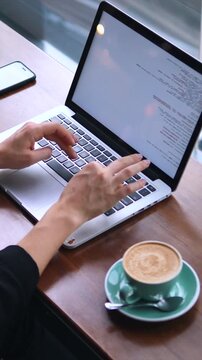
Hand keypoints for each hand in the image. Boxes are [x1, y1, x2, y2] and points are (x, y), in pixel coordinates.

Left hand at [0, 121, 76, 168]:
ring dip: (61, 142)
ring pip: (52, 133)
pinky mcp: (30, 134)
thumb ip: (45, 153)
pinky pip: (46, 135)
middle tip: (73, 151)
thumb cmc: (9, 156)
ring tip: (70, 151)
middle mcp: (33, 127)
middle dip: (66, 141)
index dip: (67, 135)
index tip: (73, 143)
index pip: (56, 128)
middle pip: (55, 131)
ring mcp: (32, 130)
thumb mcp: (30, 158)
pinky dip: (54, 141)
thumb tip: (52, 151)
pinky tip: (60, 147)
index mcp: (34, 130)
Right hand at [19, 153, 149, 273]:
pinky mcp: (114, 196)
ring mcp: (110, 184)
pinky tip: (143, 182)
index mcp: (93, 167)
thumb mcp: (77, 177)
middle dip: (132, 159)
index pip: (104, 164)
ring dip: (139, 167)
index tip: (108, 172)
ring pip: (128, 172)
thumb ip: (89, 172)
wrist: (71, 209)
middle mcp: (103, 173)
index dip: (106, 169)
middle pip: (121, 163)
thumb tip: (96, 172)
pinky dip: (137, 185)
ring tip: (146, 164)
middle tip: (139, 156)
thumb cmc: (71, 196)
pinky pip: (129, 188)